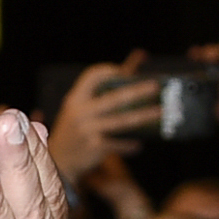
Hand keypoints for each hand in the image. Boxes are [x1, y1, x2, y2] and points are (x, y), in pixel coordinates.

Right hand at [47, 60, 157, 180]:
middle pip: (113, 98)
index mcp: (75, 99)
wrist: (59, 162)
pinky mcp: (94, 148)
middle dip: (137, 91)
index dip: (110, 71)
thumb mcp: (82, 108)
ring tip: (159, 112)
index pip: (92, 76)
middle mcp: (80, 113)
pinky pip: (118, 144)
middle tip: (155, 87)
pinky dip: (130, 144)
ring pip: (120, 122)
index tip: (126, 72)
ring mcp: (87, 131)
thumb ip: (107, 86)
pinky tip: (139, 144)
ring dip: (142, 117)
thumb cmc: (76, 130)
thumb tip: (139, 55)